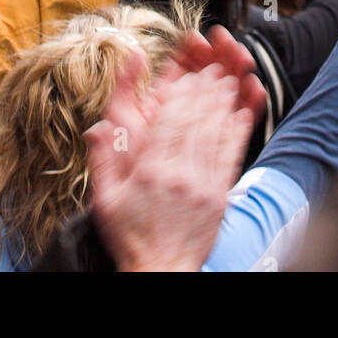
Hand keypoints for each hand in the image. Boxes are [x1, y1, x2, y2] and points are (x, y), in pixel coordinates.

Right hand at [84, 29, 260, 272]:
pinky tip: (240, 111)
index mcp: (152, 170)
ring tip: (228, 79)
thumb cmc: (130, 236)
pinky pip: (232, 154)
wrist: (160, 272)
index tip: (188, 73)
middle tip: (213, 65)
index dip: (183, 91)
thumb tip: (97, 125)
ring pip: (217, 132)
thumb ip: (102, 158)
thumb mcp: (104, 199)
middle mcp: (182, 173)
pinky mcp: (220, 194)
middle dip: (207, 88)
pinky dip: (237, 128)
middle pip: (198, 119)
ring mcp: (205, 184)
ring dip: (224, 102)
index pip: (171, 119)